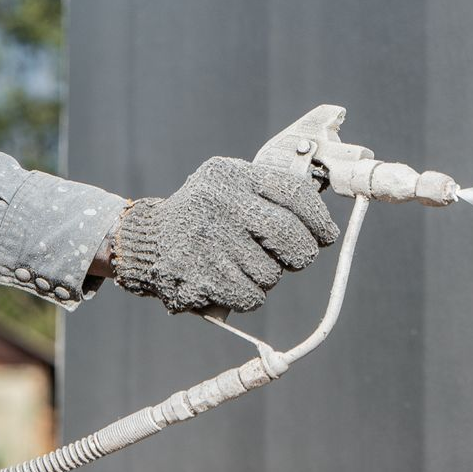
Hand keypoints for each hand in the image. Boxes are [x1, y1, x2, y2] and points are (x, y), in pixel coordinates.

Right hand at [108, 156, 337, 312]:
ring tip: (245, 264)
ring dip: (268, 276)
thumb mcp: (229, 186)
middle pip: (288, 235)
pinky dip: (249, 295)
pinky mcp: (200, 275)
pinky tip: (231, 281)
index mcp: (232, 175)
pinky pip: (251, 296)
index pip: (293, 192)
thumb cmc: (204, 214)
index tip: (326, 235)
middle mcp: (220, 202)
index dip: (318, 218)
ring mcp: (208, 239)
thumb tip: (321, 221)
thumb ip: (268, 195)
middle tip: (299, 258)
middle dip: (302, 253)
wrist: (146, 241)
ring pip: (271, 272)